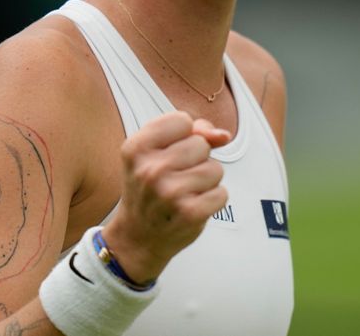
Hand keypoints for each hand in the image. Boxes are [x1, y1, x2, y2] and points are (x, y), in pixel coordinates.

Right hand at [101, 111, 230, 283]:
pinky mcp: (189, 214)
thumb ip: (191, 133)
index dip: (183, 136)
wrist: (137, 238)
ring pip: (215, 169)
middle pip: (201, 144)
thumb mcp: (156, 153)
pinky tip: (193, 207)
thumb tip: (223, 136)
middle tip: (176, 177)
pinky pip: (222, 193)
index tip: (169, 153)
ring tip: (185, 192)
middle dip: (196, 159)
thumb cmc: (150, 188)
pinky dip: (212, 200)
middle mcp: (150, 170)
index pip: (182, 120)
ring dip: (206, 181)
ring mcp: (170, 193)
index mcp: (136, 148)